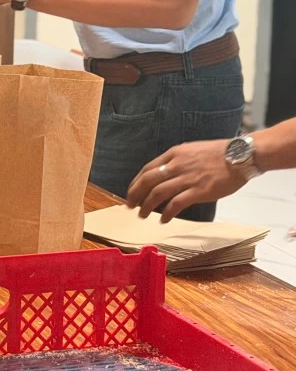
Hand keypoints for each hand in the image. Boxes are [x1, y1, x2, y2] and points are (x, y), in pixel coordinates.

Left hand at [126, 140, 246, 221]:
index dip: (136, 182)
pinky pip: (176, 204)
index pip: (147, 169)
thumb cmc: (218, 154)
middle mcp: (177, 165)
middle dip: (135, 194)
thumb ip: (177, 160)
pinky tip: (163, 220)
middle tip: (130, 206)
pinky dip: (167, 213)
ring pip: (158, 193)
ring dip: (147, 206)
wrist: (240, 156)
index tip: (131, 192)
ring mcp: (187, 178)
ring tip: (142, 215)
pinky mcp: (199, 191)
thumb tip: (164, 173)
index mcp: (173, 154)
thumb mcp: (191, 150)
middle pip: (147, 181)